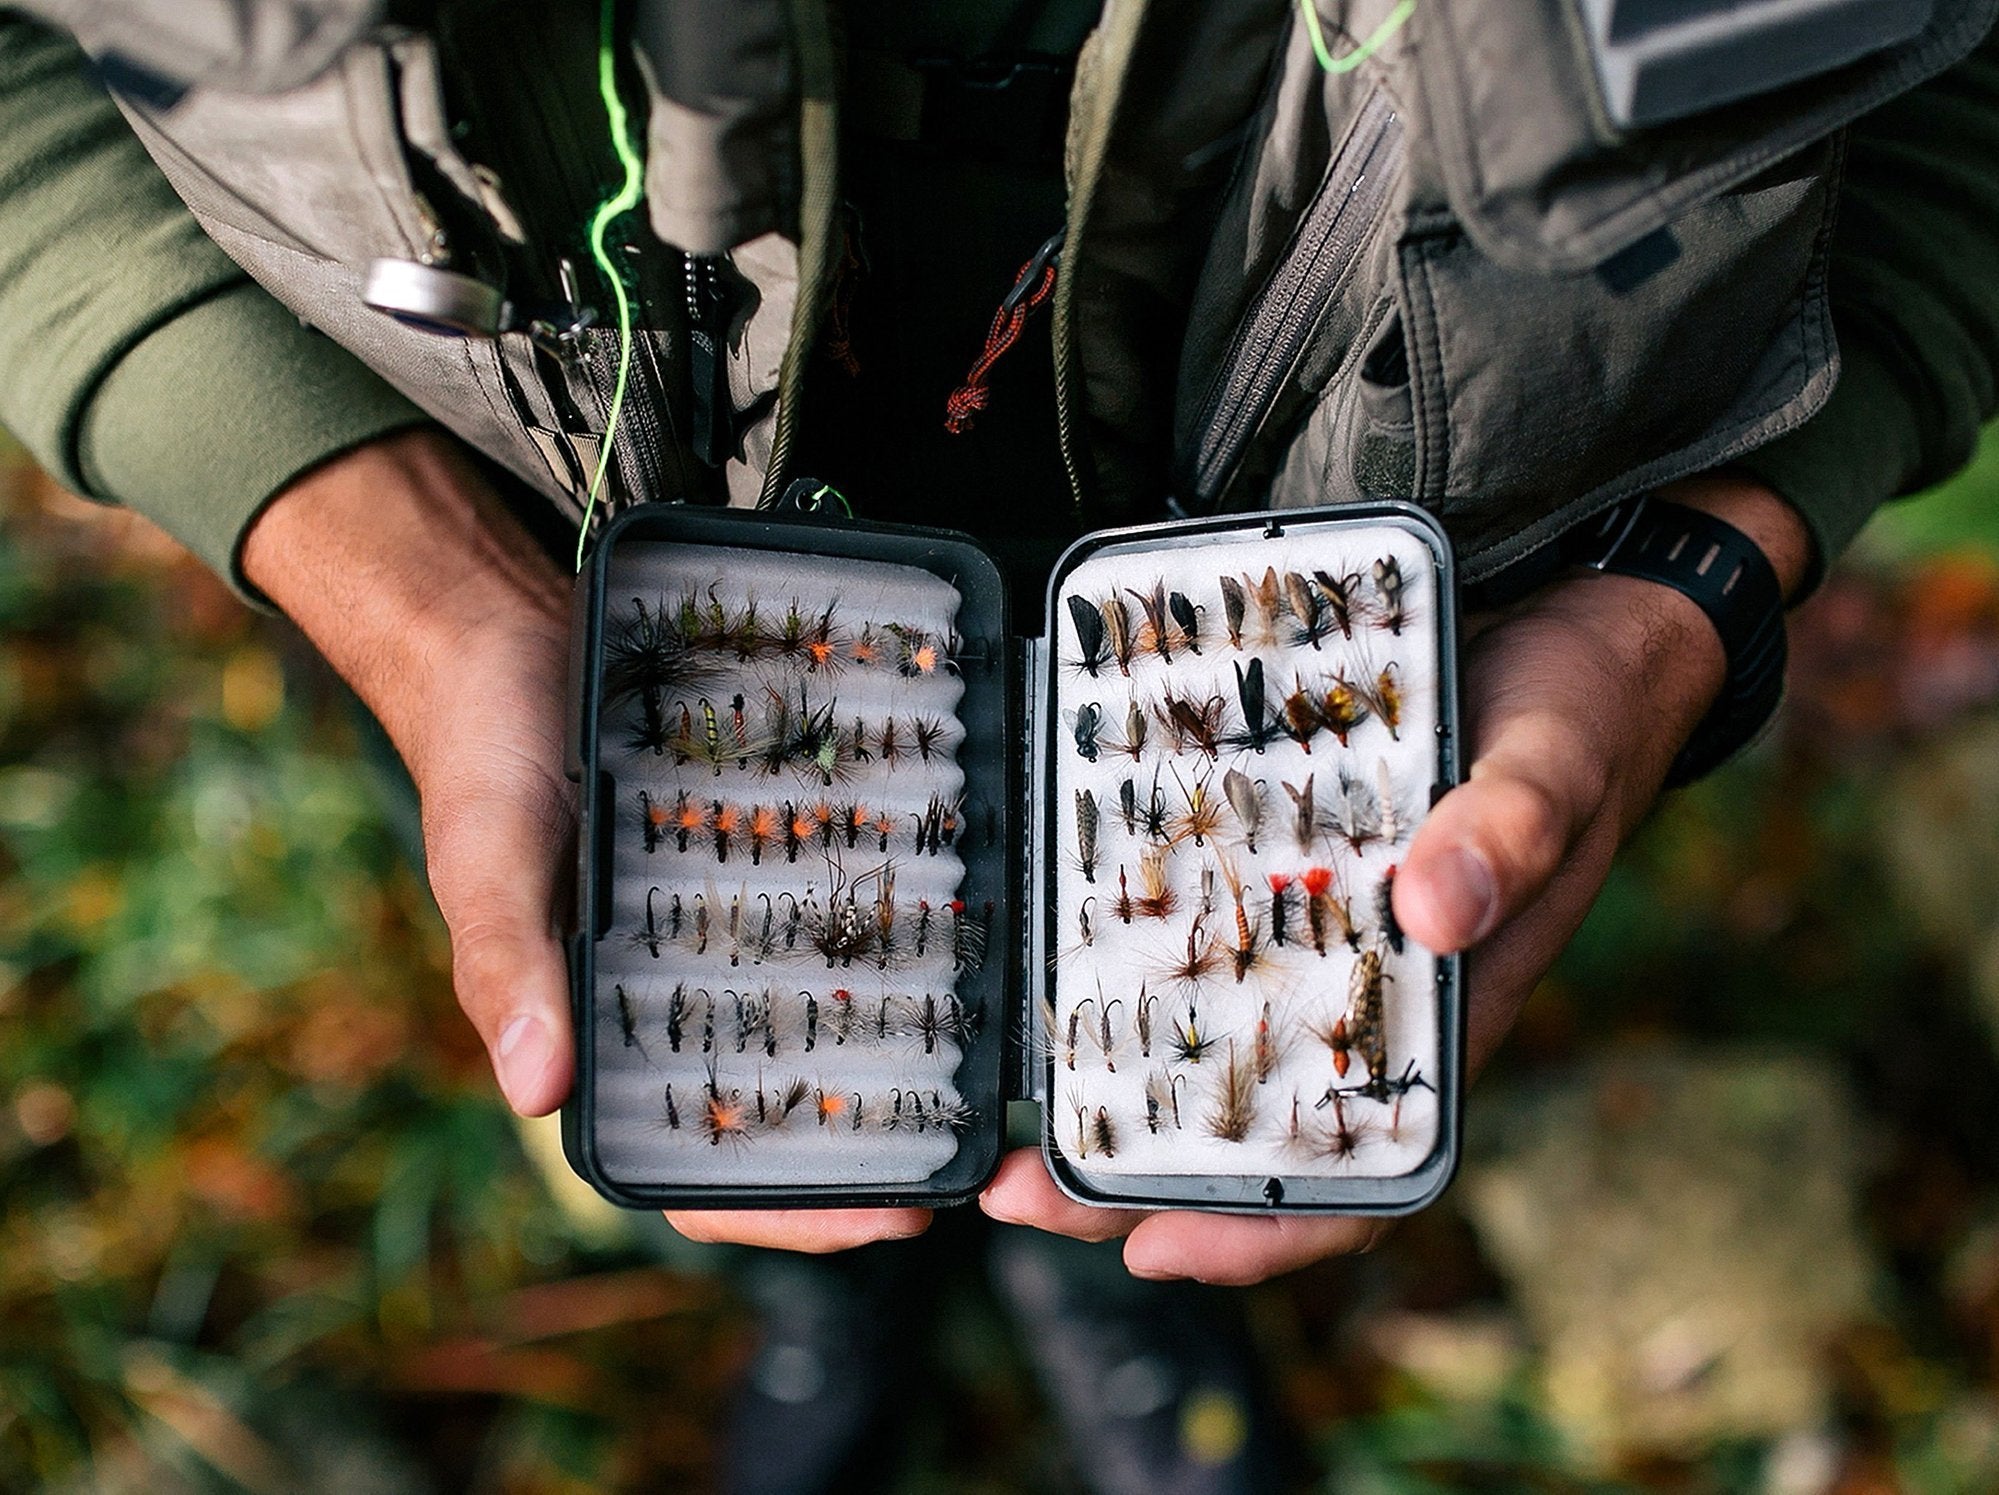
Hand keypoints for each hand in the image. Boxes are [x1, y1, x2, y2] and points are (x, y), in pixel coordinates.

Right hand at [244, 432, 928, 1252]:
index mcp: (600, 1032)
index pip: (697, 1172)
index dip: (791, 1213)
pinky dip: (880, 934)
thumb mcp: (488, 857)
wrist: (506, 632)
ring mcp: (720, 932)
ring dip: (892, 1052)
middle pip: (782, 1110)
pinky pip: (824, 914)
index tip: (890, 1222)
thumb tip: (535, 1090)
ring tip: (984, 1061)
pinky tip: (950, 932)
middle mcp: (671, 998)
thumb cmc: (483, 753)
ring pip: (816, 1019)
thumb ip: (507, 963)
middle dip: (872, 1144)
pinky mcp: (755, 859)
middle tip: (973, 1152)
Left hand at [981, 474, 1812, 1281]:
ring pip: (1209, 1038)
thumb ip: (1510, 833)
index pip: (1352, 1175)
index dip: (1256, 1236)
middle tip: (1011, 1183)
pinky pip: (1206, 931)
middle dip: (1133, 1172)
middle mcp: (1369, 999)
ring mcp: (1322, 937)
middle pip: (1245, 1128)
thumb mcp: (1554, 767)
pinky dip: (1139, 953)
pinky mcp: (1288, 869)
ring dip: (1114, 1075)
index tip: (1149, 1251)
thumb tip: (1435, 910)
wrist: (1576, 632)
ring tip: (1011, 1077)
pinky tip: (1066, 937)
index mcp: (1442, 1021)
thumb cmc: (1580, 720)